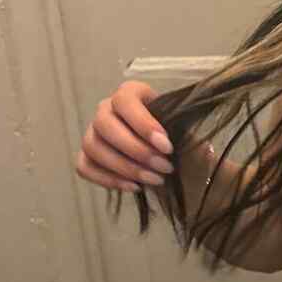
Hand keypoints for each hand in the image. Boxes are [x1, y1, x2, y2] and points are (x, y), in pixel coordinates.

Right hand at [76, 79, 176, 195]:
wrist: (175, 164)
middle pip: (104, 124)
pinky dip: (108, 179)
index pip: (125, 100)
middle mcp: (106, 109)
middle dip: (136, 150)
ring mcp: (93, 133)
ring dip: (125, 167)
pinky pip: (85, 167)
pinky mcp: (87, 157)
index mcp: (131, 93)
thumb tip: (196, 146)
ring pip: (93, 147)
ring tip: (155, 180)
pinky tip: (135, 187)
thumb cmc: (180, 142)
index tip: (167, 146)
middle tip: (164, 168)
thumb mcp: (187, 133)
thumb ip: (185, 133)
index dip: (143, 123)